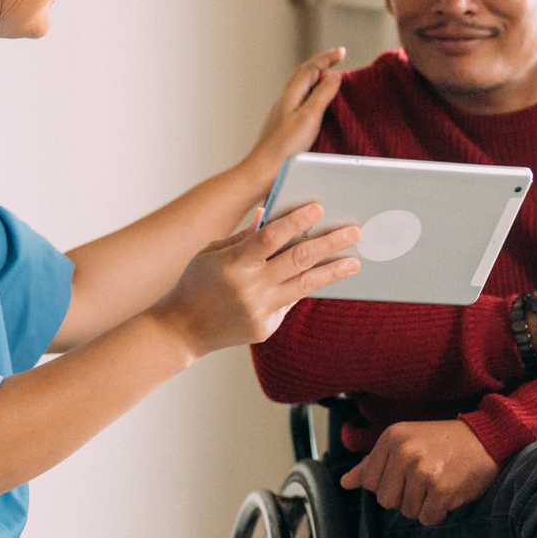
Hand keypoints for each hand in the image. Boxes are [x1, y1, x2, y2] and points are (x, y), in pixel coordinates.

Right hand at [149, 202, 360, 356]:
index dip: (296, 220)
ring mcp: (260, 310)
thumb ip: (245, 237)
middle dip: (329, 242)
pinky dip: (303, 286)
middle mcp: (250, 288)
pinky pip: (290, 301)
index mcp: (233, 264)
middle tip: (354, 231)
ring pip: (305, 284)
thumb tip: (272, 216)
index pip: (270, 236)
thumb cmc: (196, 283)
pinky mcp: (266, 327)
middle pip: (298, 259)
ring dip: (333, 271)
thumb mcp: (212, 253)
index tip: (318, 207)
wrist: (182, 330)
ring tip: (354, 261)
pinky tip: (319, 277)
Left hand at [241, 49, 344, 182]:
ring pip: (300, 87)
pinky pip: (300, 101)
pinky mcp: (284, 126)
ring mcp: (283, 113)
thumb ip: (321, 95)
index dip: (326, 58)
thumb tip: (334, 76)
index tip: (341, 52)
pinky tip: (317, 105)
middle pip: (303, 73)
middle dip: (320, 63)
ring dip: (316, 78)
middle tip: (336, 57)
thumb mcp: (309, 118)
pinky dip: (312, 94)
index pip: (310, 68)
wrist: (263, 171)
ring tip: (329, 76)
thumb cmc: (284, 148)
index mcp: (290, 95)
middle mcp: (285, 101)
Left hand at [339, 419, 495, 526]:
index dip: (388, 484)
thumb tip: (345, 482)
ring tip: (438, 484)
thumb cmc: (444, 442)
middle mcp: (405, 452)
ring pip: (407, 512)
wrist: (487, 439)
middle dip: (404, 497)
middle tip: (424, 480)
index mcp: (392, 438)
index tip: (406, 474)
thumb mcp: (405, 441)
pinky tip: (448, 494)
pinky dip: (438, 513)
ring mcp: (423, 471)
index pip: (369, 481)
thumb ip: (373, 462)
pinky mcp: (442, 490)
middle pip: (386, 500)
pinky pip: (427, 518)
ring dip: (423, 506)